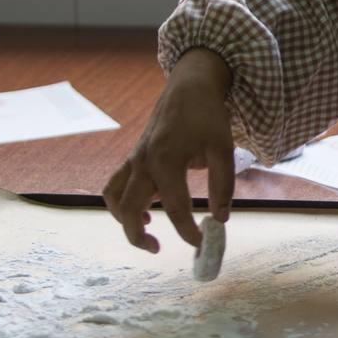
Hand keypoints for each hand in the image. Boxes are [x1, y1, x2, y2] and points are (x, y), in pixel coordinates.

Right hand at [103, 48, 235, 252]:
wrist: (189, 88)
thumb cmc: (207, 117)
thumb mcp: (223, 149)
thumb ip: (223, 185)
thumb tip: (220, 219)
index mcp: (166, 160)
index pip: (176, 207)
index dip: (188, 231)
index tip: (202, 243)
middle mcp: (143, 162)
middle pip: (128, 209)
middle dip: (138, 236)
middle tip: (159, 249)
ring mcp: (134, 159)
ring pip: (113, 197)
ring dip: (123, 219)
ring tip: (148, 233)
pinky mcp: (133, 158)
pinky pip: (116, 185)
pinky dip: (122, 202)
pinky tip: (146, 210)